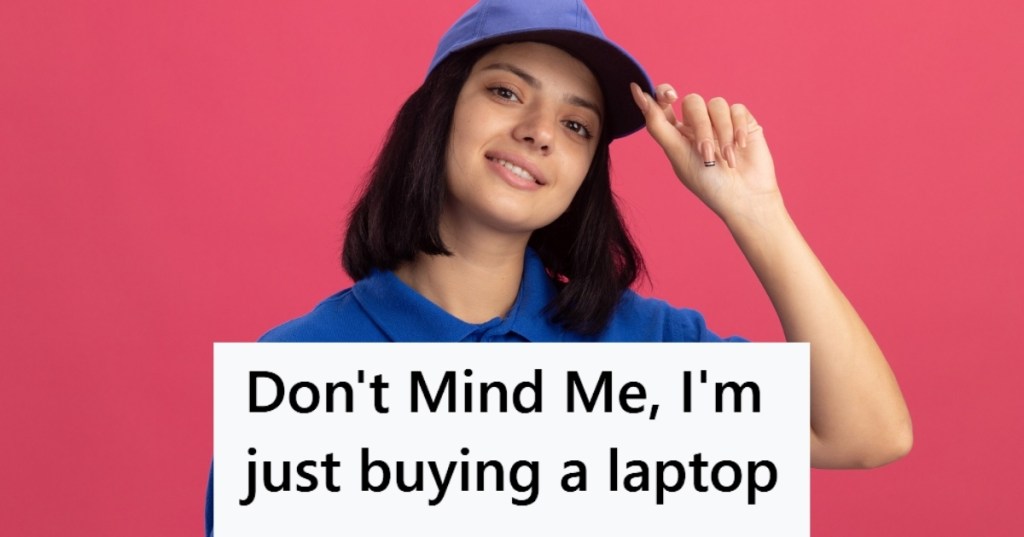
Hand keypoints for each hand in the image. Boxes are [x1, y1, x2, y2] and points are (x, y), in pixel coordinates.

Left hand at [630, 83, 781, 223]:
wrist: (744, 198)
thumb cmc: (708, 182)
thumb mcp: (678, 154)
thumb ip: (657, 124)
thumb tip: (638, 93)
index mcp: (677, 133)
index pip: (665, 103)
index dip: (663, 93)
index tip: (669, 96)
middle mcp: (698, 124)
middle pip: (692, 102)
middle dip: (700, 126)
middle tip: (707, 152)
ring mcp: (720, 122)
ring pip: (716, 104)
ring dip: (721, 132)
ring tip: (726, 158)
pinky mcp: (743, 122)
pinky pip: (737, 109)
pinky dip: (737, 128)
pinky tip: (739, 147)